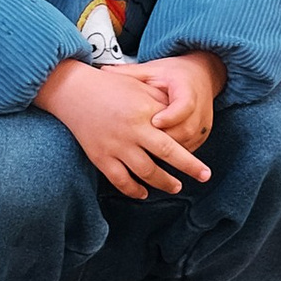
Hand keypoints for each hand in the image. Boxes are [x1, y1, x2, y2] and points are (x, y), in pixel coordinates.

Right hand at [36, 57, 213, 200]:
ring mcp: (116, 146)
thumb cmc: (111, 88)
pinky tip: (143, 193)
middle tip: (203, 177)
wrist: (74, 92)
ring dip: (163, 182)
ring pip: (145, 172)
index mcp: (145, 111)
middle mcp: (132, 130)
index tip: (205, 168)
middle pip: (166, 155)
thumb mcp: (140, 89)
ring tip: (175, 187)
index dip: (190, 154)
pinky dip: (133, 189)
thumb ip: (161, 104)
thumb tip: (183, 120)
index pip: (175, 135)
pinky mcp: (100, 157)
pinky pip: (120, 180)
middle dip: (187, 168)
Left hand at [135, 50, 224, 153]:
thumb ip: (131, 73)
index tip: (154, 122)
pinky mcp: (204, 134)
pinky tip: (157, 157)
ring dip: (169, 152)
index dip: (170, 116)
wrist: (201, 76)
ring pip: (187, 143)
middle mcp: (200, 106)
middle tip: (145, 149)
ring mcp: (204, 122)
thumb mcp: (153, 70)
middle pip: (186, 129)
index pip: (184, 104)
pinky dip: (174, 154)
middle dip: (166, 141)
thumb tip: (103, 71)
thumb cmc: (172, 73)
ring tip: (147, 156)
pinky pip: (190, 148)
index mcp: (187, 86)